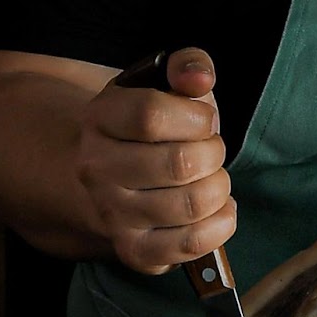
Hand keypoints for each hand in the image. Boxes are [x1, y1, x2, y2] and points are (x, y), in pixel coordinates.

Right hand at [74, 47, 234, 273]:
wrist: (114, 173)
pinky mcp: (133, 250)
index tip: (205, 120)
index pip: (152, 116)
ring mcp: (111, 214)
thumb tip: (198, 79)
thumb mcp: (166, 83)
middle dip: (213, 153)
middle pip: (179, 164)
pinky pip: (188, 245)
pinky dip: (220, 225)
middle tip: (210, 150)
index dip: (196, 117)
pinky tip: (219, 208)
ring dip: (219, 187)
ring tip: (212, 177)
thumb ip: (188, 66)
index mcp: (101, 118)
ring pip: (189, 205)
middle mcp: (96, 169)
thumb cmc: (155, 125)